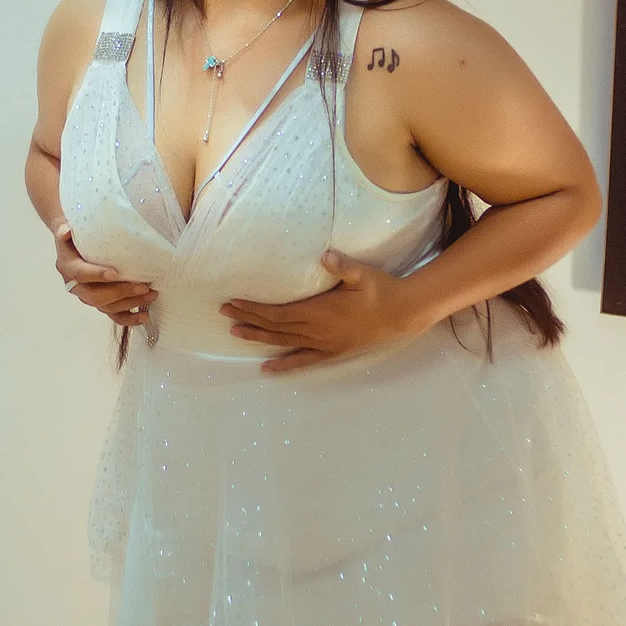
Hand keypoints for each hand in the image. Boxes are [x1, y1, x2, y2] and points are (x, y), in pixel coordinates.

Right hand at [54, 219, 157, 327]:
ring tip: (151, 295)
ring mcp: (88, 296)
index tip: (115, 273)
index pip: (79, 274)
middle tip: (143, 286)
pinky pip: (113, 315)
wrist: (73, 243)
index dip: (96, 275)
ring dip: (130, 304)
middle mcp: (76, 286)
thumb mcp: (66, 227)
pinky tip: (144, 317)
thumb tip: (65, 231)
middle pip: (95, 296)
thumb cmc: (75, 234)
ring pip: (107, 307)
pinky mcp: (100, 303)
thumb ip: (64, 228)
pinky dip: (129, 318)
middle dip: (120, 293)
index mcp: (67, 267)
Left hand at [219, 249, 426, 372]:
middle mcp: (317, 331)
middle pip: (275, 327)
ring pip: (284, 343)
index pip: (278, 312)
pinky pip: (303, 361)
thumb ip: (343, 266)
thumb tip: (325, 255)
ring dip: (258, 338)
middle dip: (248, 319)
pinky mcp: (332, 352)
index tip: (234, 302)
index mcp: (320, 311)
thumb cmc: (381, 289)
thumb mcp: (363, 274)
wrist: (402, 314)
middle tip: (224, 313)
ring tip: (235, 333)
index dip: (254, 308)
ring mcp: (323, 344)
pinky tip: (267, 369)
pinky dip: (284, 365)